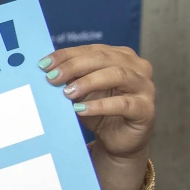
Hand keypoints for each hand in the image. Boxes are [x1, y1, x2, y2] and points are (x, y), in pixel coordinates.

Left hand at [41, 44, 154, 160]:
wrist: (116, 140)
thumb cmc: (99, 111)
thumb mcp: (81, 93)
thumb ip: (71, 80)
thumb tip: (49, 71)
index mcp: (121, 56)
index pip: (92, 50)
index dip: (66, 55)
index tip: (44, 64)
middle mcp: (137, 67)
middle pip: (104, 59)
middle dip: (74, 66)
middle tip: (52, 77)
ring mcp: (145, 87)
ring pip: (117, 75)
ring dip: (88, 82)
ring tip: (67, 93)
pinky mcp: (146, 109)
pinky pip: (123, 104)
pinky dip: (100, 106)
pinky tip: (80, 109)